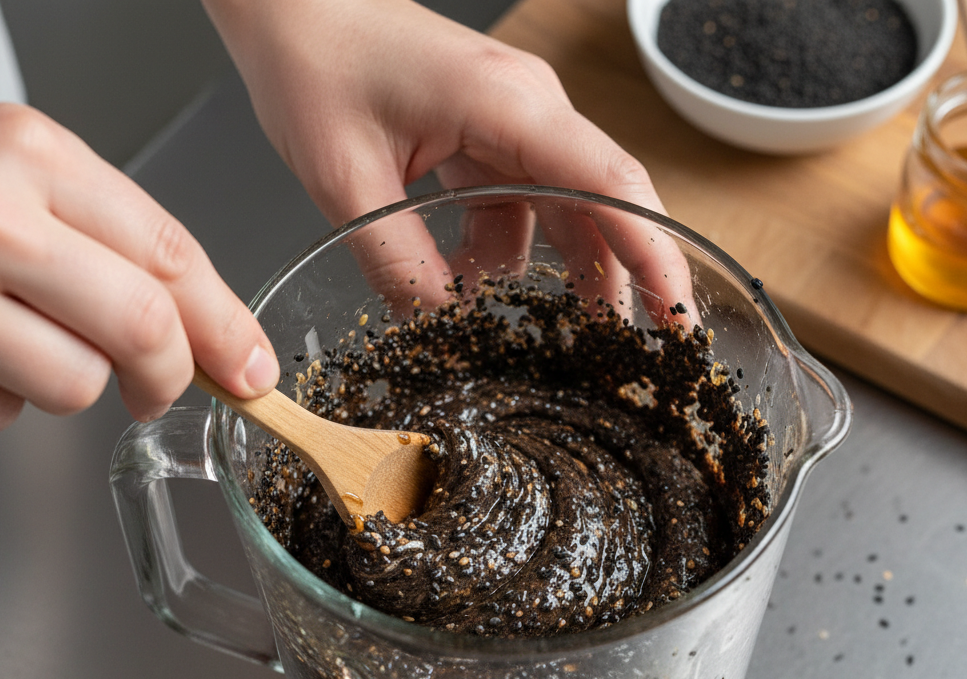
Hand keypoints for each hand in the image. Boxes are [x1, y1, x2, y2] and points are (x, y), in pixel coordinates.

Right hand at [0, 104, 278, 430]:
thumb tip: (222, 340)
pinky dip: (7, 395)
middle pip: (142, 327)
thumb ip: (122, 247)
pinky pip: (3, 407)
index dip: (227, 326)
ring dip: (72, 385)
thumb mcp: (34, 179)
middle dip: (169, 375)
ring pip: (75, 381)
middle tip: (159, 389)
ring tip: (32, 346)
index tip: (253, 367)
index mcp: (35, 156)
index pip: (171, 258)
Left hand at [203, 0, 695, 321]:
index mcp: (510, 105)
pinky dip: (501, 254)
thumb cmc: (315, 61)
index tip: (676, 316)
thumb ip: (398, 262)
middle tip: (629, 355)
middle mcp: (529, 111)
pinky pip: (519, 208)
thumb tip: (444, 324)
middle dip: (623, 280)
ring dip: (555, 276)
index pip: (609, 183)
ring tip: (549, 338)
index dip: (654, 254)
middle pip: (604, 204)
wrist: (290, 9)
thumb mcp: (346, 179)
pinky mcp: (490, 138)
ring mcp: (514, 124)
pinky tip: (469, 283)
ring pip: (564, 213)